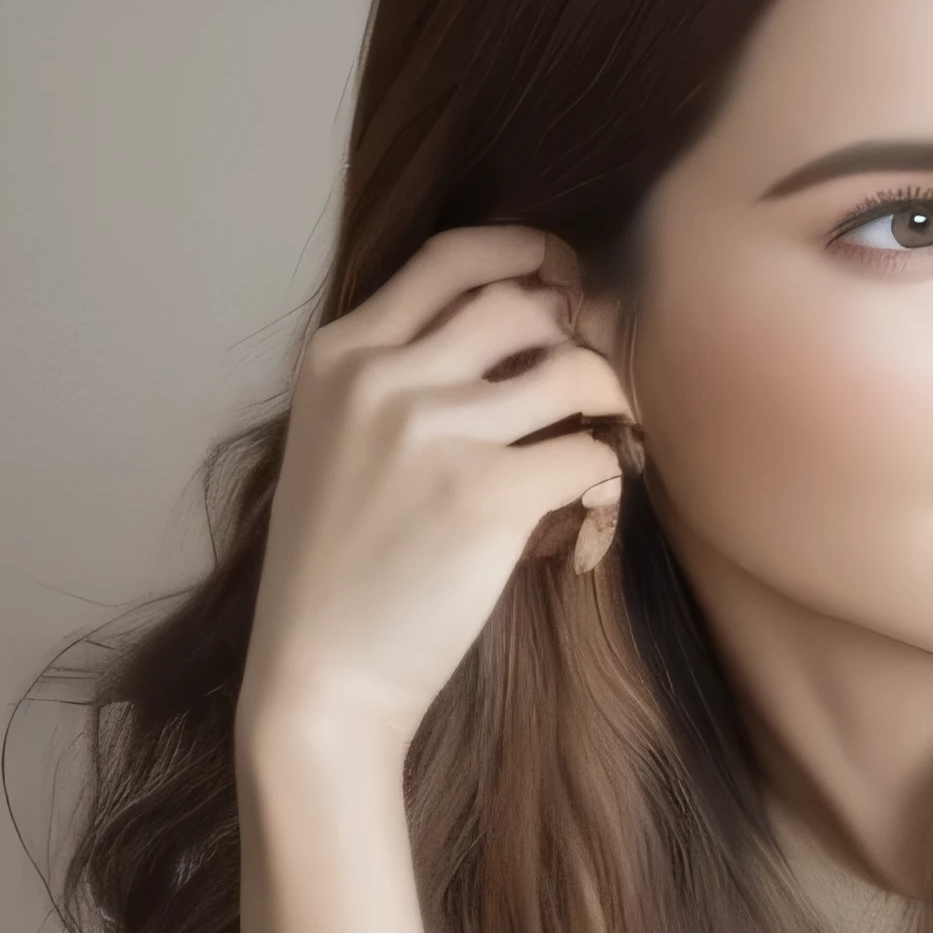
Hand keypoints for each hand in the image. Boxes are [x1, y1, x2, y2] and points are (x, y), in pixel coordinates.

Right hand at [242, 226, 633, 770]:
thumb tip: (510, 335)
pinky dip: (609, 477)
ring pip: (571, 371)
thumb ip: (392, 381)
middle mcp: (383, 379)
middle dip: (576, 331)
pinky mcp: (487, 498)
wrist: (319, 678)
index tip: (561, 274)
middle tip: (596, 374)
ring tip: (612, 434)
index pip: (449, 258)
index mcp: (339, 356)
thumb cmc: (336, 574)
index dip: (523, 253)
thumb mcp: (333, 445)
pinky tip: (592, 509)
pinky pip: (591, 454)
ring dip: (609, 398)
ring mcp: (434, 434)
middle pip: (520, 304)